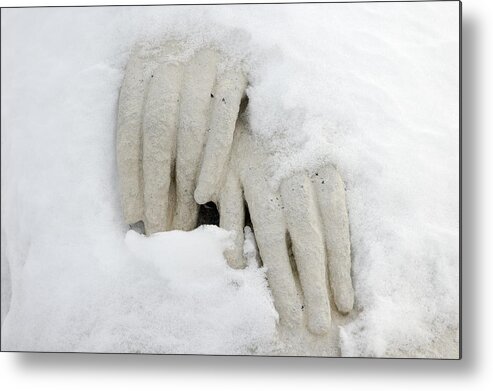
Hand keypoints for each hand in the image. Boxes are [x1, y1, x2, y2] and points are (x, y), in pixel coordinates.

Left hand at [116, 40, 246, 233]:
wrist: (232, 48)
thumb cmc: (191, 94)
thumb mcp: (163, 108)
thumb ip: (148, 141)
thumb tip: (136, 206)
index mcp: (139, 69)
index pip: (129, 131)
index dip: (130, 177)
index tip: (134, 216)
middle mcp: (168, 62)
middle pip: (156, 132)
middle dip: (156, 187)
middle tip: (159, 228)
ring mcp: (204, 64)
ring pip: (189, 128)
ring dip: (184, 179)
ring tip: (182, 221)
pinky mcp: (236, 73)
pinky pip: (224, 120)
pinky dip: (213, 159)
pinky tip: (205, 194)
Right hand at [209, 120, 353, 335]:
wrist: (254, 93)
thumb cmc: (293, 132)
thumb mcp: (319, 152)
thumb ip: (327, 196)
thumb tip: (339, 252)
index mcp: (323, 163)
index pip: (335, 224)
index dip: (339, 267)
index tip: (343, 304)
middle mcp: (293, 167)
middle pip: (306, 234)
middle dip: (313, 284)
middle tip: (316, 326)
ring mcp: (258, 166)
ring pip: (270, 229)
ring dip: (278, 274)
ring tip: (287, 312)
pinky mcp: (227, 165)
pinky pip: (231, 208)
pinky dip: (234, 238)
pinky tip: (239, 268)